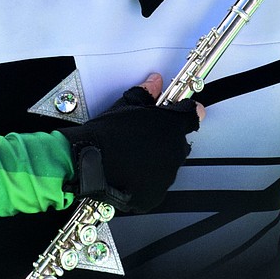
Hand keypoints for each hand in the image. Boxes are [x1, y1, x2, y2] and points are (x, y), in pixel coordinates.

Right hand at [62, 73, 201, 213]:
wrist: (87, 163)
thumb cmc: (105, 135)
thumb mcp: (126, 105)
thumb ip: (146, 93)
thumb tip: (154, 84)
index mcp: (171, 126)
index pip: (192, 115)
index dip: (185, 113)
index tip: (180, 113)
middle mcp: (175, 151)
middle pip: (180, 142)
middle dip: (166, 139)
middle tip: (144, 138)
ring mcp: (168, 175)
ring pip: (169, 165)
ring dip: (157, 160)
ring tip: (133, 156)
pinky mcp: (157, 194)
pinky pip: (157, 184)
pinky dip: (147, 180)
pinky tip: (131, 171)